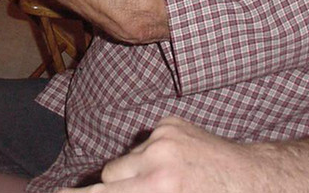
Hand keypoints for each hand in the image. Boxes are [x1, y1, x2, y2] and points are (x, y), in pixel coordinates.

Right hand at [60, 118, 259, 192]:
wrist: (252, 180)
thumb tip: (107, 189)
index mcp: (159, 190)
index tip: (56, 192)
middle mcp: (158, 161)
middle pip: (108, 175)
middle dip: (112, 188)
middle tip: (125, 189)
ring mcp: (164, 137)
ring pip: (126, 159)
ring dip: (134, 171)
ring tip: (165, 181)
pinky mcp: (171, 123)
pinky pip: (146, 141)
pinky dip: (153, 154)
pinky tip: (176, 164)